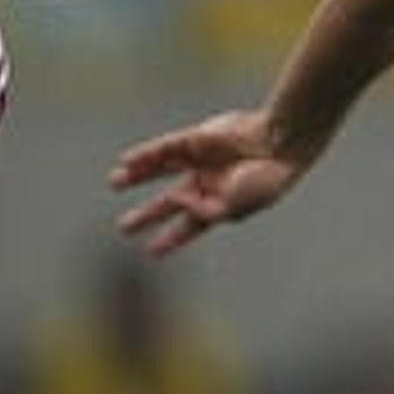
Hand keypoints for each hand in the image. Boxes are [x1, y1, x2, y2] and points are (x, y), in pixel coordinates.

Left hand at [109, 111, 302, 256]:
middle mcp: (206, 184)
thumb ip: (205, 211)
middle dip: (147, 215)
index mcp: (220, 205)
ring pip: (161, 169)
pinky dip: (144, 155)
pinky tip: (126, 162)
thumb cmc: (264, 179)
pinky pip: (163, 148)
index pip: (189, 226)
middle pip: (169, 201)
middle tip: (124, 228)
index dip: (170, 240)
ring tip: (114, 182)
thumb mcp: (235, 206)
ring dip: (137, 177)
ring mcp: (200, 160)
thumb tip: (177, 204)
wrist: (278, 143)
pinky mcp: (195, 140)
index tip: (151, 253)